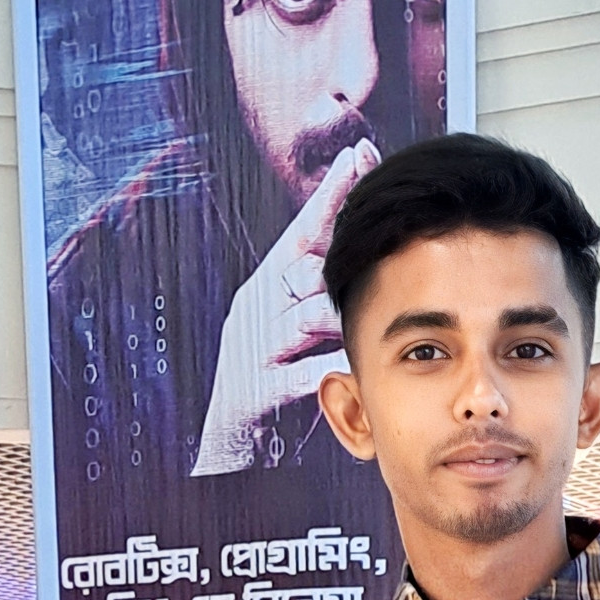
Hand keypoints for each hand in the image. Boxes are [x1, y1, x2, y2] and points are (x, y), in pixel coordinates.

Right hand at [192, 142, 376, 474]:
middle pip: (305, 270)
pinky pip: (299, 377)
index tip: (361, 153)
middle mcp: (255, 312)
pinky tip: (349, 363)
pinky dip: (325, 371)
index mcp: (266, 290)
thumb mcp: (292, 329)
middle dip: (337, 261)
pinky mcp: (255, 395)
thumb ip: (320, 290)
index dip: (334, 193)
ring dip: (333, 320)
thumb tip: (365, 246)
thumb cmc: (271, 386)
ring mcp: (253, 351)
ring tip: (353, 324)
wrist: (227, 446)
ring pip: (305, 319)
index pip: (303, 231)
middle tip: (373, 229)